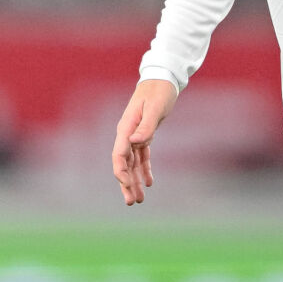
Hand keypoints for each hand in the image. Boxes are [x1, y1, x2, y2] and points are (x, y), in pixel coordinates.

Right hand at [111, 79, 177, 205]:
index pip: (119, 154)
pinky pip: (141, 157)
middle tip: (132, 202)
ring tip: (139, 200)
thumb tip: (135, 142)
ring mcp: (134, 134)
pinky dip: (144, 170)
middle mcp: (127, 133)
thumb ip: (146, 126)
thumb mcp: (155, 107)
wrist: (163, 78)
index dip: (121, 171)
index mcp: (126, 127)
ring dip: (134, 181)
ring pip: (132, 163)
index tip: (126, 185)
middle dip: (126, 184)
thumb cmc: (159, 91)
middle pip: (123, 163)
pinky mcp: (144, 134)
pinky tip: (149, 183)